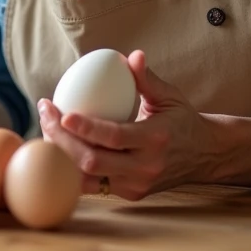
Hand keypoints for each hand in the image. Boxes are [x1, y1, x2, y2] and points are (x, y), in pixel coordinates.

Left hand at [38, 49, 217, 200]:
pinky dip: (71, 169)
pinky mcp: (130, 194)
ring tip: (46, 129)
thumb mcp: (169, 95)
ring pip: (88, 178)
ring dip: (61, 155)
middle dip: (62, 139)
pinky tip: (57, 147)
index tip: (62, 113)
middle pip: (94, 161)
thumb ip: (147, 78)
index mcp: (156, 139)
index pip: (114, 137)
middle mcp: (146, 167)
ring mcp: (137, 185)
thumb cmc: (182, 119)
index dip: (85, 128)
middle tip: (46, 114)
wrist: (204, 155)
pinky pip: (93, 186)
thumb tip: (131, 56)